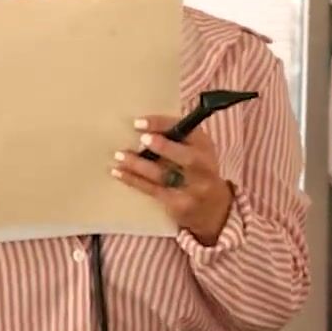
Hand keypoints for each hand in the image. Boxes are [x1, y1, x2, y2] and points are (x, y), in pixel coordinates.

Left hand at [113, 114, 234, 245]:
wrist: (214, 208)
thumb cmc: (197, 171)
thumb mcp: (196, 150)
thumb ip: (177, 137)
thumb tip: (143, 125)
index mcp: (205, 146)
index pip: (188, 131)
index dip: (163, 125)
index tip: (140, 122)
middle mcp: (203, 167)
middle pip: (186, 157)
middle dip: (163, 146)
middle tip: (141, 138)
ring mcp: (193, 188)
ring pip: (164, 175)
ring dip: (138, 165)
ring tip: (119, 155)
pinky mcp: (179, 204)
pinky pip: (153, 190)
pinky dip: (133, 180)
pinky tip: (118, 172)